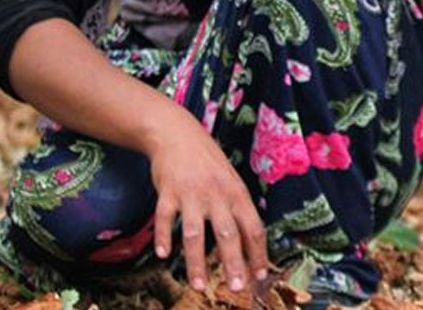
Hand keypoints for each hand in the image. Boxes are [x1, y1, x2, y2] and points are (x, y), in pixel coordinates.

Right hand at [146, 115, 268, 291]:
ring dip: (197, 262)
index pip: (254, 228)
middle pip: (228, 235)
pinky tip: (162, 254)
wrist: (178, 134)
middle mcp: (217, 195)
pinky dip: (162, 236)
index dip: (258, 253)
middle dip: (234, 263)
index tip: (259, 276)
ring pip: (195, 233)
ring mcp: (192, 194)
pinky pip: (164, 218)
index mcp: (237, 194)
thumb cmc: (208, 163)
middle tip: (237, 288)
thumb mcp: (231, 182)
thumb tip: (248, 243)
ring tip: (200, 285)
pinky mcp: (167, 192)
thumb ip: (237, 210)